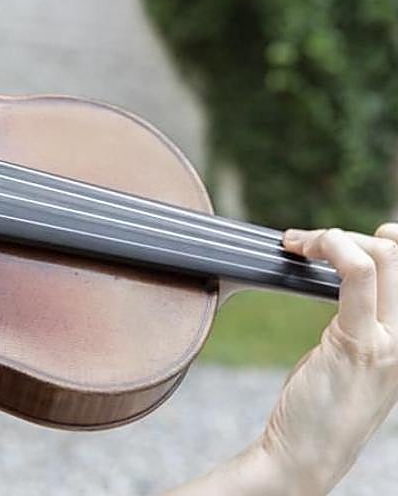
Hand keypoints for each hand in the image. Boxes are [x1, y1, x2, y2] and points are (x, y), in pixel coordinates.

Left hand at [257, 224, 397, 493]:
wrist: (307, 452)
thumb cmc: (322, 402)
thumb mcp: (352, 351)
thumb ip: (360, 313)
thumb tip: (347, 266)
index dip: (377, 240)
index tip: (332, 242)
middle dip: (347, 235)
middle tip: (305, 244)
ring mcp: (394, 342)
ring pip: (383, 257)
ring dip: (333, 238)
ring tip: (298, 245)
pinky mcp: (360, 344)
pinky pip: (358, 275)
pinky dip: (331, 247)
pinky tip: (302, 249)